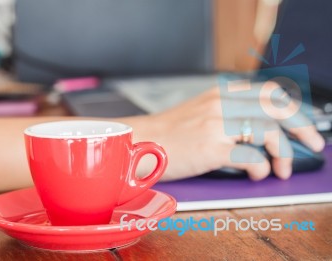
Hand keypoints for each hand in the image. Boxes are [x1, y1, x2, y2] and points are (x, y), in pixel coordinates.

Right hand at [131, 81, 324, 180]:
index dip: (292, 109)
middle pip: (276, 108)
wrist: (141, 141)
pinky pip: (251, 156)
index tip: (301, 125)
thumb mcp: (201, 111)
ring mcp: (217, 124)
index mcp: (221, 94)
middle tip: (313, 143)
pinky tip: (257, 174)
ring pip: (268, 132)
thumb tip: (258, 129)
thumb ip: (228, 112)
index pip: (269, 93)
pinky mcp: (212, 147)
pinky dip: (261, 168)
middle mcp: (221, 104)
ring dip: (282, 153)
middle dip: (301, 127)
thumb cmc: (169, 132)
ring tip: (280, 168)